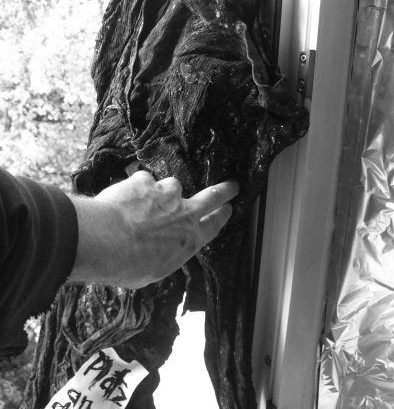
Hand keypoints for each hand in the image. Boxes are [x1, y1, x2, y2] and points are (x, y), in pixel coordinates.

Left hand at [69, 171, 238, 287]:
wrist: (104, 242)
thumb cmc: (127, 265)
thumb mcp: (153, 270)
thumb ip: (163, 253)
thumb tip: (157, 250)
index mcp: (189, 239)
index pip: (213, 225)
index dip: (222, 215)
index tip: (228, 208)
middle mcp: (183, 213)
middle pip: (211, 197)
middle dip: (224, 190)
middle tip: (231, 185)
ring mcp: (165, 194)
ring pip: (170, 187)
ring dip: (160, 194)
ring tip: (141, 206)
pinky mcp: (145, 181)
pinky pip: (143, 181)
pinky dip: (135, 189)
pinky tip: (123, 200)